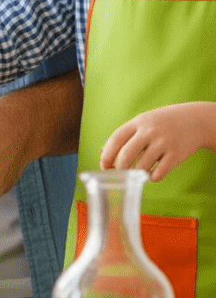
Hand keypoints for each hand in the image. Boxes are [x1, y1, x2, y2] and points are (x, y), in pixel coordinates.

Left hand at [100, 102, 215, 181]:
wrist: (194, 120)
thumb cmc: (163, 123)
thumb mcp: (145, 121)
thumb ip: (128, 135)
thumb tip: (106, 153)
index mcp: (138, 122)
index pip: (116, 138)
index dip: (106, 155)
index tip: (103, 166)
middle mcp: (149, 131)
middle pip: (126, 154)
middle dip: (120, 168)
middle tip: (120, 175)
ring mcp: (163, 142)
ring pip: (142, 166)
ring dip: (137, 174)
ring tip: (140, 172)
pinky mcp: (176, 154)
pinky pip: (159, 173)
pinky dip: (153, 177)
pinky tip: (154, 173)